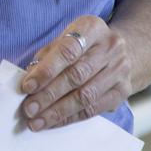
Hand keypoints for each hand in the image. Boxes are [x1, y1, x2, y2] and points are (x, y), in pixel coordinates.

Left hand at [20, 15, 132, 129]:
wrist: (122, 52)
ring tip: (37, 121)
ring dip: (58, 111)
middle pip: (76, 75)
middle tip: (29, 108)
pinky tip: (54, 122)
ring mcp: (120, 70)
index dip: (46, 70)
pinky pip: (94, 108)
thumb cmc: (83, 46)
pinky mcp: (123, 91)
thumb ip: (46, 56)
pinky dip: (70, 117)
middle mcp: (110, 47)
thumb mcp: (65, 39)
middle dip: (49, 95)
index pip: (67, 51)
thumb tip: (28, 80)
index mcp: (92, 28)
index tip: (27, 86)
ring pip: (85, 96)